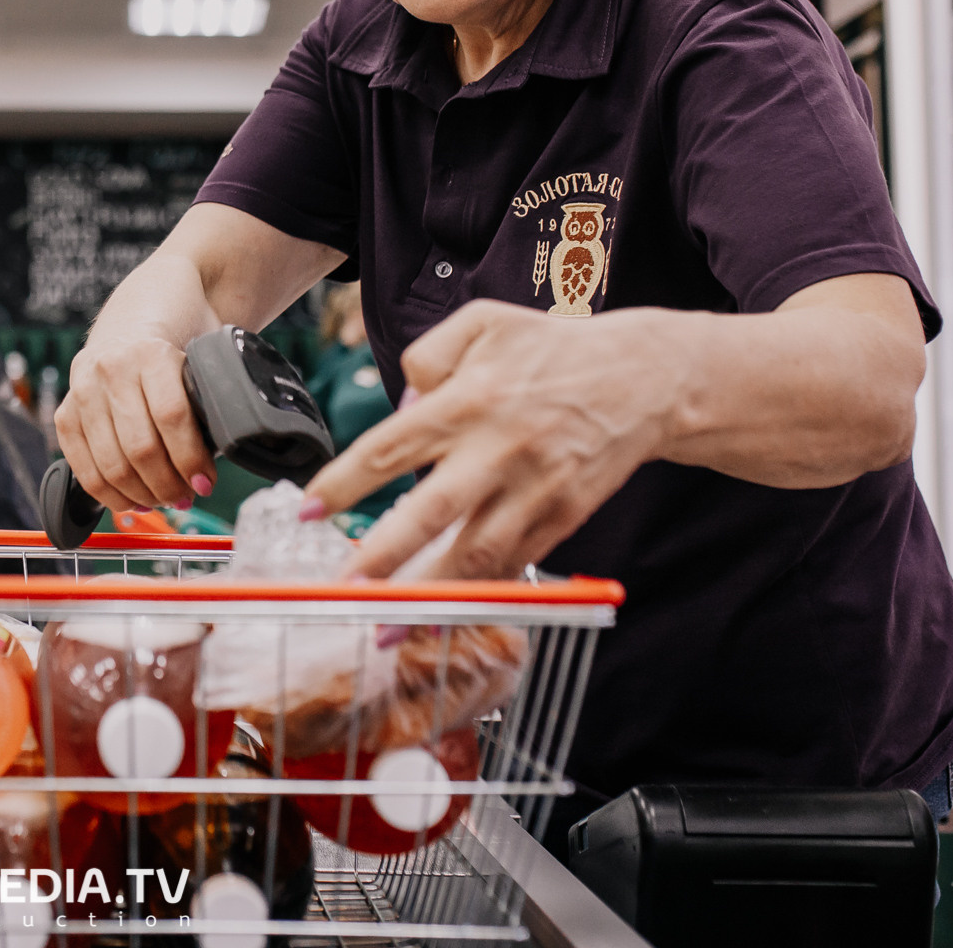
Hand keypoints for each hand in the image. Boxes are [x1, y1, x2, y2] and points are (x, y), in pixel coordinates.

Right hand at [54, 336, 217, 513]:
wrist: (123, 338)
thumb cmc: (164, 366)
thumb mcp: (190, 372)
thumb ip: (202, 410)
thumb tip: (205, 474)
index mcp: (151, 355)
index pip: (171, 416)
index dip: (190, 459)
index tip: (204, 483)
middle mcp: (112, 370)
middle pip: (141, 447)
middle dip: (167, 485)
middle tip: (184, 497)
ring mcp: (83, 393)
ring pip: (113, 466)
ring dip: (142, 495)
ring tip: (161, 500)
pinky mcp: (64, 416)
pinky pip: (85, 472)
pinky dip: (112, 496)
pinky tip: (133, 500)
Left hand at [304, 300, 677, 580]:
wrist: (644, 379)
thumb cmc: (553, 350)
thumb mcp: (483, 324)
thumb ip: (428, 356)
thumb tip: (400, 407)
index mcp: (471, 399)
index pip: (391, 447)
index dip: (345, 484)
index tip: (308, 512)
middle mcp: (500, 449)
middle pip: (430, 511)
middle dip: (382, 557)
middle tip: (342, 590)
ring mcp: (534, 490)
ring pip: (475, 555)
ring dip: (429, 597)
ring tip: (387, 628)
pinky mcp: (563, 517)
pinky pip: (514, 565)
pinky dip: (480, 595)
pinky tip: (445, 615)